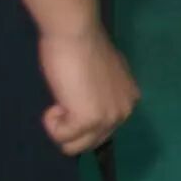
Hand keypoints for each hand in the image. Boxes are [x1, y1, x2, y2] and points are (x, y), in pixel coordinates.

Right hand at [37, 27, 138, 156]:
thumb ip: (101, 92)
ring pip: (75, 147)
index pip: (103, 130)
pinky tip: (56, 102)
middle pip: (90, 143)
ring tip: (60, 102)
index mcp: (129, 100)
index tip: (74, 94)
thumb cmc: (82, 46)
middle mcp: (125, 112)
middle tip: (64, 100)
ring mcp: (109, 118)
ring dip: (60, 128)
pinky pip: (62, 138)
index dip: (80, 116)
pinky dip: (52, 124)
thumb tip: (91, 101)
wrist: (76, 33)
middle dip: (70, 127)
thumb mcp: (101, 73)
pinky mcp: (90, 119)